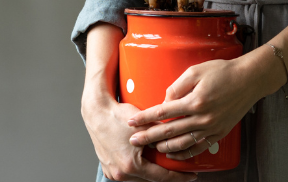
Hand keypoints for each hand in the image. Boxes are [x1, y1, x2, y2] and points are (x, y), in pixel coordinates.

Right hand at [81, 89, 198, 181]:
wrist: (96, 112)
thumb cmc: (118, 116)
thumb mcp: (146, 125)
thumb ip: (163, 136)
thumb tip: (182, 138)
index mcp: (131, 166)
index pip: (162, 177)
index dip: (179, 177)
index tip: (191, 176)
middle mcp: (121, 173)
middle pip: (150, 179)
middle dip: (165, 174)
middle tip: (179, 169)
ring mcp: (112, 172)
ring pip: (139, 177)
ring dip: (151, 172)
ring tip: (163, 163)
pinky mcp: (108, 168)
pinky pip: (128, 174)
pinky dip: (138, 169)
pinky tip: (146, 160)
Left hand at [126, 53, 278, 159]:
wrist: (249, 80)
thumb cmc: (222, 71)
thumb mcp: (196, 71)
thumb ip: (177, 87)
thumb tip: (165, 101)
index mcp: (194, 101)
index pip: (162, 112)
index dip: (145, 117)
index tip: (132, 122)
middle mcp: (202, 118)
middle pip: (169, 131)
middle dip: (148, 136)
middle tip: (134, 141)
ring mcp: (211, 128)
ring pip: (183, 143)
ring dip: (165, 147)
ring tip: (152, 148)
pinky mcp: (219, 133)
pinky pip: (199, 148)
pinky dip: (185, 153)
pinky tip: (175, 154)